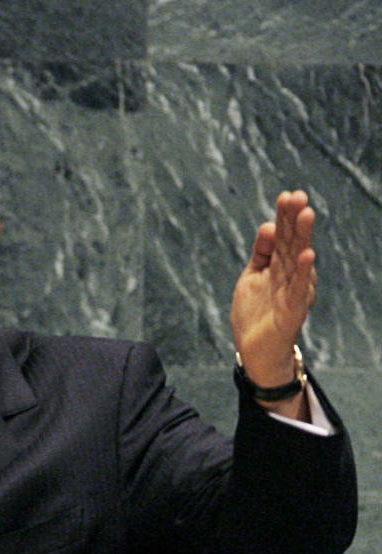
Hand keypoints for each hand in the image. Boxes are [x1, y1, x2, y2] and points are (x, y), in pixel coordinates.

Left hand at [230, 189, 315, 388]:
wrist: (255, 351)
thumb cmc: (255, 313)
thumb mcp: (251, 277)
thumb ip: (260, 253)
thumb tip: (268, 225)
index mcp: (278, 266)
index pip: (283, 236)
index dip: (284, 217)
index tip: (285, 195)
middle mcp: (289, 275)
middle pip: (292, 242)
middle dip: (294, 219)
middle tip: (298, 195)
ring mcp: (293, 291)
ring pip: (298, 260)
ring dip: (302, 237)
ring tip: (306, 215)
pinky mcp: (293, 309)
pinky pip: (299, 288)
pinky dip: (303, 272)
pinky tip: (307, 255)